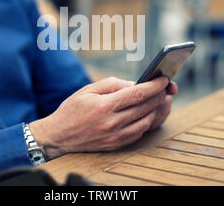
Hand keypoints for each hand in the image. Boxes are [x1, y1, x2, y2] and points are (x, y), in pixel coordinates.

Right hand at [30, 76, 175, 159]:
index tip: (164, 78)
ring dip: (156, 109)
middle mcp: (113, 122)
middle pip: (146, 107)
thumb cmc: (72, 109)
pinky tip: (146, 113)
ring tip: (159, 99)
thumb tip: (134, 84)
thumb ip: (112, 84)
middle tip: (165, 87)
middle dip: (159, 95)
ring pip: (146, 121)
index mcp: (106, 106)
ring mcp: (116, 136)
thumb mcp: (88, 89)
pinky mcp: (116, 144)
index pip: (139, 93)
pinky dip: (147, 121)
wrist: (59, 135)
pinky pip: (139, 133)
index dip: (155, 85)